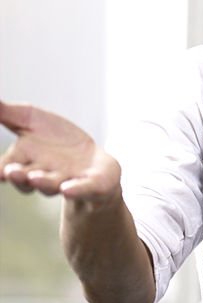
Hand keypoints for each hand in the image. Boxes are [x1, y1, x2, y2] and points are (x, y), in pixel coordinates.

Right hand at [0, 100, 120, 200]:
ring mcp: (67, 180)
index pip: (6, 167)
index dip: (0, 170)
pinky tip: (68, 189)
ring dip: (43, 182)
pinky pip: (84, 188)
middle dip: (18, 176)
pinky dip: (77, 190)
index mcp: (23, 161)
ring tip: (35, 178)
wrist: (93, 159)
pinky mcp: (92, 183)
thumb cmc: (57, 139)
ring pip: (52, 184)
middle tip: (10, 172)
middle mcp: (42, 175)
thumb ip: (6, 113)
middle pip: (26, 179)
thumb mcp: (31, 119)